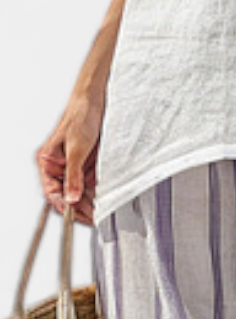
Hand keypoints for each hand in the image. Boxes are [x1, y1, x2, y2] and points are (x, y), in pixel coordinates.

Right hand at [36, 95, 104, 227]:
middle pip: (68, 195)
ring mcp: (76, 167)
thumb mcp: (76, 149)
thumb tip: (70, 198)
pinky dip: (98, 193)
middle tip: (93, 217)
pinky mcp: (89, 166)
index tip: (75, 216)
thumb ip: (74, 175)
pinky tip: (105, 199)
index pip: (53, 192)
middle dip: (80, 207)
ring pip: (81, 192)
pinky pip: (92, 184)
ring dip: (90, 202)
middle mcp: (61, 167)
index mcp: (49, 162)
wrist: (96, 101)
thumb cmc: (80, 116)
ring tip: (101, 212)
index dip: (64, 206)